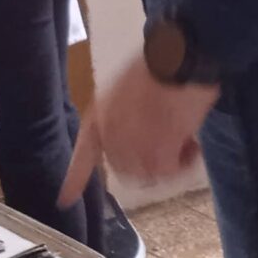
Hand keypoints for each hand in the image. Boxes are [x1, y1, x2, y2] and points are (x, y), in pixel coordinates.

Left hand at [59, 57, 218, 205]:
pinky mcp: (157, 152)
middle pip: (125, 171)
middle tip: (172, 144)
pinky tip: (193, 145)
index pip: (83, 154)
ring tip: (186, 139)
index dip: (74, 180)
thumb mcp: (127, 89)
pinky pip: (169, 172)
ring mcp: (132, 146)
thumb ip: (124, 117)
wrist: (177, 56)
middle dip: (150, 163)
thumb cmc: (157, 66)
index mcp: (98, 117)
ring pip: (150, 175)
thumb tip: (138, 141)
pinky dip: (185, 164)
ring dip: (170, 164)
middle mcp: (110, 135)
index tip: (64, 201)